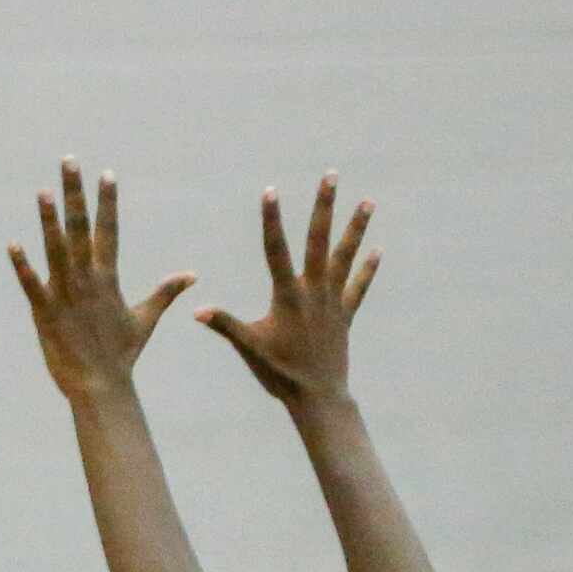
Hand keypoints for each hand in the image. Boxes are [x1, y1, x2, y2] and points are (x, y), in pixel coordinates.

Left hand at [10, 160, 194, 401]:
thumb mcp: (145, 320)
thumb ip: (165, 293)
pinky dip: (23, 266)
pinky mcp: (46, 312)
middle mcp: (87, 280)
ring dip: (49, 221)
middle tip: (68, 161)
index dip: (107, 202)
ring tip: (43, 191)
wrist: (101, 386)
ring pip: (56, 250)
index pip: (108, 231)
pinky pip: (32, 285)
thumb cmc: (121, 355)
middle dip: (75, 194)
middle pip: (79, 228)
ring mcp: (65, 295)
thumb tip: (193, 276)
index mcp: (108, 278)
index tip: (105, 174)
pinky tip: (13, 244)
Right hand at [196, 173, 379, 407]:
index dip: (272, 220)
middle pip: (320, 240)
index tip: (270, 191)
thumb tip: (196, 311)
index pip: (276, 250)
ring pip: (345, 257)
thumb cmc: (280, 373)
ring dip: (356, 229)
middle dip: (325, 206)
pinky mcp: (345, 316)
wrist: (317, 396)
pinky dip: (367, 270)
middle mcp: (314, 292)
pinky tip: (377, 250)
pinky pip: (358, 288)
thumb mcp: (249, 347)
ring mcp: (332, 302)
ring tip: (369, 201)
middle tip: (332, 175)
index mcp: (288, 296)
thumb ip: (225, 325)